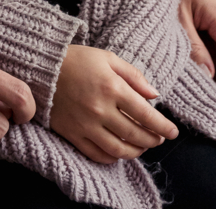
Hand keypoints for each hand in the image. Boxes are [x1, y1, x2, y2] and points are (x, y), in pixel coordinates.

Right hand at [50, 45, 177, 163]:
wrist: (42, 68)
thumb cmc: (77, 60)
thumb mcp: (107, 58)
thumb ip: (133, 76)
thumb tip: (154, 95)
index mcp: (112, 87)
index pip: (145, 114)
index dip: (163, 126)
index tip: (173, 132)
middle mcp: (100, 109)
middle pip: (135, 134)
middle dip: (153, 140)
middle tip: (159, 139)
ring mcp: (86, 124)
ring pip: (119, 149)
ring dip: (136, 151)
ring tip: (143, 146)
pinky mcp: (73, 134)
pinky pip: (98, 154)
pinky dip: (113, 157)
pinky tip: (120, 151)